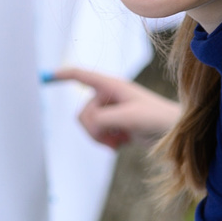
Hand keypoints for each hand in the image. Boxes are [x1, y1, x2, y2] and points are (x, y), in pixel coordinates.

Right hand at [49, 66, 183, 148]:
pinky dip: (106, 142)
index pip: (82, 77)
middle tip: (111, 136)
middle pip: (82, 113)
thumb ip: (102, 118)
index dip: (64, 76)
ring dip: (99, 137)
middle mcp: (110, 97)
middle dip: (92, 128)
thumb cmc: (156, 118)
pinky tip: (121, 144)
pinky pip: (97, 135)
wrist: (174, 133)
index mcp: (112, 86)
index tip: (47, 76)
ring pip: (88, 127)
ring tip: (118, 142)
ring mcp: (112, 112)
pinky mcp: (115, 126)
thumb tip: (88, 123)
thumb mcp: (128, 117)